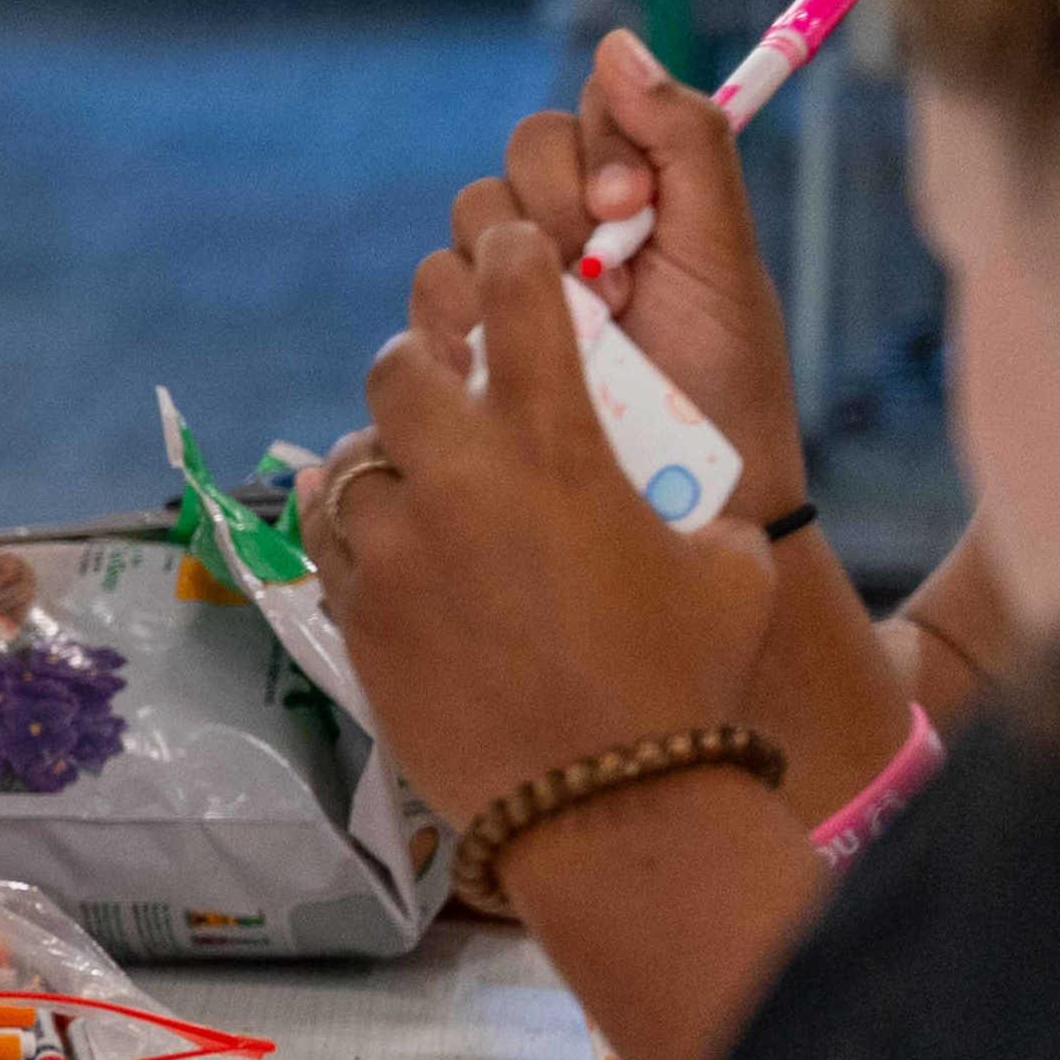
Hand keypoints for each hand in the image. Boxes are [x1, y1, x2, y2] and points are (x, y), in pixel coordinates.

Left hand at [307, 214, 781, 833]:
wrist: (606, 802)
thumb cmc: (686, 682)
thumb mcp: (728, 568)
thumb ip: (691, 504)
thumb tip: (685, 493)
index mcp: (556, 446)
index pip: (517, 301)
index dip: (513, 263)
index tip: (513, 256)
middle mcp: (459, 480)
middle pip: (398, 368)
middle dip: (423, 366)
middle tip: (449, 387)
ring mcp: (394, 548)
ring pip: (353, 461)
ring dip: (385, 462)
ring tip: (417, 485)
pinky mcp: (355, 612)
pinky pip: (331, 541)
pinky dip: (355, 532)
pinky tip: (389, 547)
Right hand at [457, 29, 804, 522]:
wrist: (700, 505)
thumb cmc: (726, 381)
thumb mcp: (722, 256)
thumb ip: (685, 144)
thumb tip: (616, 42)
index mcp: (628, 200)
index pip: (576, 119)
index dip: (592, 152)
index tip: (629, 207)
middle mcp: (560, 239)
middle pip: (508, 167)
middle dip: (553, 215)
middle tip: (611, 284)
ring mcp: (506, 295)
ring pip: (462, 232)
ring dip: (516, 281)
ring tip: (577, 342)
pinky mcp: (460, 352)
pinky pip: (428, 302)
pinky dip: (465, 325)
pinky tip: (515, 367)